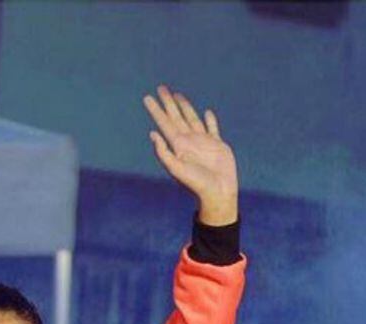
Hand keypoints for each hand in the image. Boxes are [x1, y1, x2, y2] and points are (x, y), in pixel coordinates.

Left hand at [143, 84, 238, 224]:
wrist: (217, 193)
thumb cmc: (196, 184)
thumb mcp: (177, 169)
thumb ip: (164, 153)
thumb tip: (152, 134)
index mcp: (178, 145)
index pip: (164, 123)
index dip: (156, 110)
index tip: (148, 97)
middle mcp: (189, 141)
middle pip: (176, 117)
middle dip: (168, 103)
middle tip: (161, 88)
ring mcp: (203, 142)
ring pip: (192, 119)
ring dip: (185, 107)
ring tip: (178, 95)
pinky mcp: (217, 145)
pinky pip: (213, 128)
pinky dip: (210, 120)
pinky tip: (207, 112)